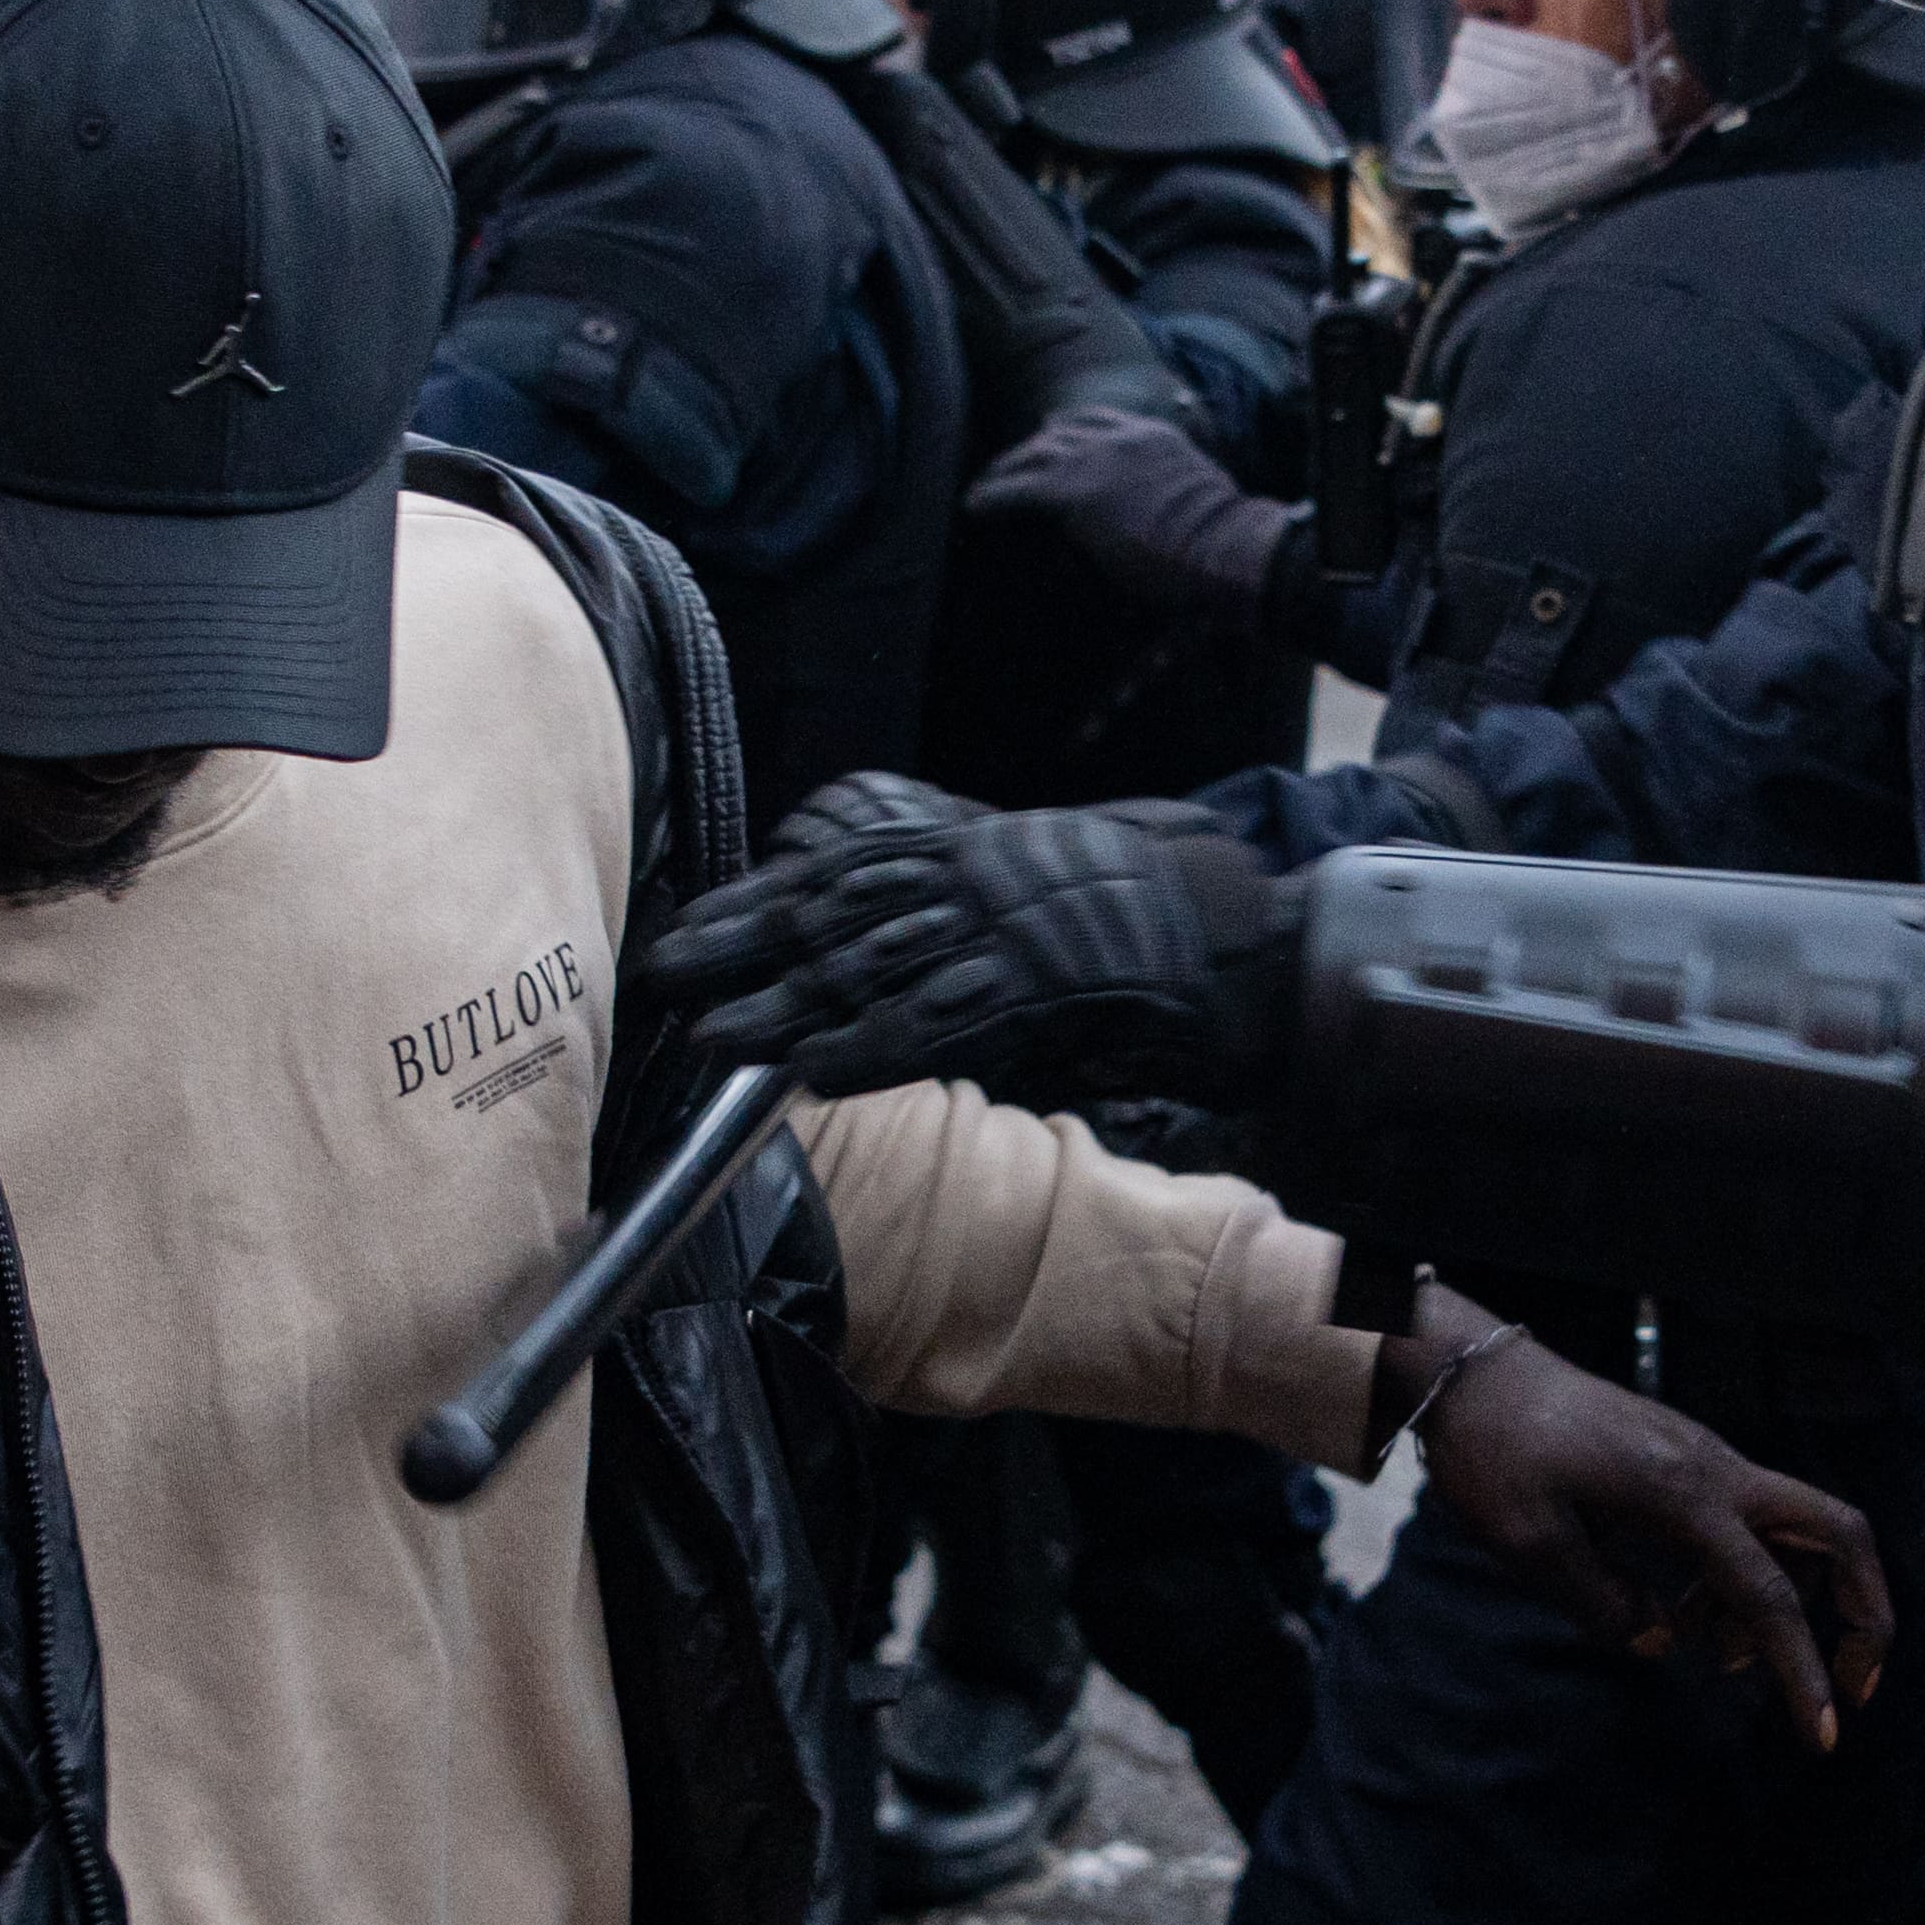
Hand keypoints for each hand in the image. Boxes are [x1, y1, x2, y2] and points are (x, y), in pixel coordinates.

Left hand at [648, 774, 1294, 1100]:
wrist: (1264, 941)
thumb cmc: (1166, 916)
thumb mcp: (1051, 890)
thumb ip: (971, 906)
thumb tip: (891, 957)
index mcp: (980, 853)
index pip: (845, 869)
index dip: (759, 901)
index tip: (688, 929)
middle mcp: (984, 880)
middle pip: (837, 909)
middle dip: (743, 944)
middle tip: (659, 974)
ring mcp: (1015, 932)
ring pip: (877, 964)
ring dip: (786, 1004)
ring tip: (709, 1034)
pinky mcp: (1050, 990)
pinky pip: (947, 1022)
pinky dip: (876, 1047)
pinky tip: (813, 1071)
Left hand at [969, 407, 1303, 630]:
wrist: (1222, 543)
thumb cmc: (1224, 541)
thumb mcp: (1204, 498)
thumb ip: (1179, 493)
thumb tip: (1178, 514)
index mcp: (1155, 435)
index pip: (1101, 419)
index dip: (1070, 427)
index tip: (1052, 431)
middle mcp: (1120, 438)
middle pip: (1059, 430)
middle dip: (1030, 445)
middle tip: (1007, 462)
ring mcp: (1094, 460)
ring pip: (1030, 456)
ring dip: (1003, 472)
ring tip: (982, 489)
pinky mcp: (1071, 491)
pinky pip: (1016, 489)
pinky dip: (991, 497)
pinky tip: (973, 507)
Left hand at [1397, 1304, 1893, 1742]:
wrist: (1472, 1374)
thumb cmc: (1495, 1452)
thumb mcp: (1529, 1544)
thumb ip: (1604, 1605)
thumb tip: (1662, 1643)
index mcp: (1684, 1495)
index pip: (1770, 1596)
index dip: (1802, 1672)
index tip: (1824, 1736)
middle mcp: (1716, 1471)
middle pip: (1839, 1535)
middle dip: (1863, 1615)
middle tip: (1848, 1688)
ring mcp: (1708, 1462)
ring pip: (1793, 1538)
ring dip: (1773, 1607)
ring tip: (1712, 1656)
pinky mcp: (1688, 1465)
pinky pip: (1746, 1529)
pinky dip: (1734, 1583)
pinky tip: (1680, 1617)